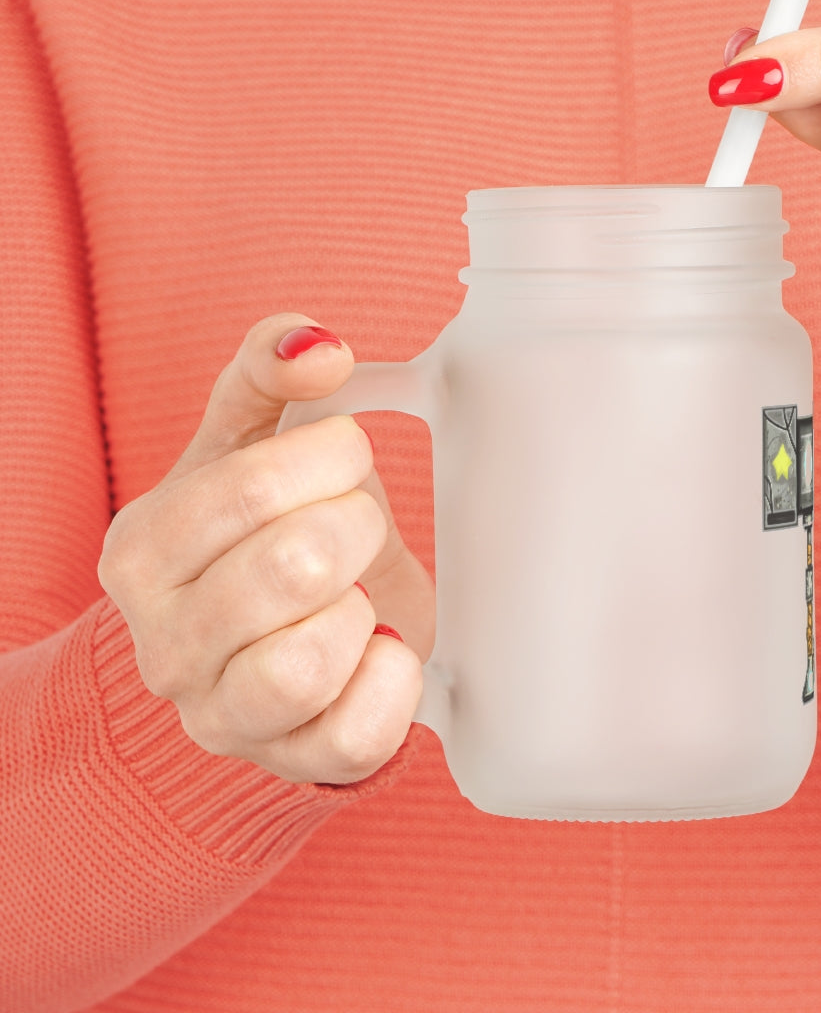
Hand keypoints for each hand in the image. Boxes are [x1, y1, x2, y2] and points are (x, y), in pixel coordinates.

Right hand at [97, 314, 433, 784]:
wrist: (271, 637)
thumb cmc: (261, 530)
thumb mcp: (249, 440)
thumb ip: (268, 371)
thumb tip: (317, 345)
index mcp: (142, 551)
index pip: (251, 488)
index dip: (330, 458)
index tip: (345, 457)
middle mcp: (164, 644)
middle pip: (294, 567)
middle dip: (356, 527)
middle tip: (356, 526)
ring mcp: (222, 715)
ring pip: (308, 662)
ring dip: (362, 609)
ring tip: (356, 592)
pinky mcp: (292, 762)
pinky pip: (356, 735)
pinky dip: (393, 680)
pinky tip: (381, 646)